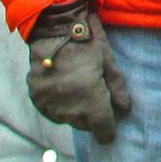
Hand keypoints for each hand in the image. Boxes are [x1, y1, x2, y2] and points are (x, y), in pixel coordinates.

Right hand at [26, 0, 131, 143]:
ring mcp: (49, 104)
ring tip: (79, 90)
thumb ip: (117, 89)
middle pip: (85, 125)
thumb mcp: (109, 63)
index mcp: (91, 100)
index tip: (111, 130)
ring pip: (67, 120)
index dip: (108, 132)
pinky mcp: (36, 98)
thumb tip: (124, 108)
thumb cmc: (88, 44)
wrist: (55, 30)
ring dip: (75, 112)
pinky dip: (59, 106)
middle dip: (93, 118)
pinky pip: (51, 111)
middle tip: (97, 100)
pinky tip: (64, 90)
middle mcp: (69, 107)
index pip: (102, 130)